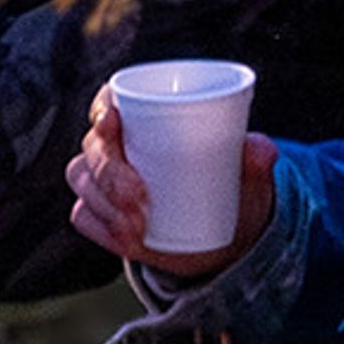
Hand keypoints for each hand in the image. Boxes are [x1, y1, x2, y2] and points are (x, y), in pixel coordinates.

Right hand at [67, 95, 276, 274]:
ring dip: (106, 206)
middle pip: (93, 149)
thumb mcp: (247, 173)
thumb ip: (257, 156)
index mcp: (140, 119)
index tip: (113, 123)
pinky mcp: (99, 215)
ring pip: (84, 183)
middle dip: (109, 174)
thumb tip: (259, 149)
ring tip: (140, 228)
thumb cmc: (228, 186)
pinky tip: (126, 240)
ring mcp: (100, 182)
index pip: (107, 103)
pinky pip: (84, 217)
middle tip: (141, 198)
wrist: (222, 234)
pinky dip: (102, 228)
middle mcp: (113, 146)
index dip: (101, 109)